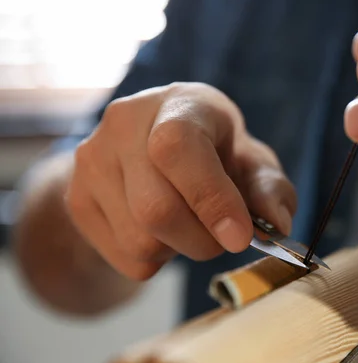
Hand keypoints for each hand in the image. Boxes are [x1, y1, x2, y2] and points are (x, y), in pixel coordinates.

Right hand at [66, 83, 295, 279]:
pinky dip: (157, 259)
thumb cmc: (216, 153)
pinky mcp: (77, 197)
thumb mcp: (253, 163)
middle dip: (204, 241)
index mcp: (179, 103)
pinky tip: (164, 230)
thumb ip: (270, 190)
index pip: (177, 149)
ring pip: (140, 241)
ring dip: (180, 250)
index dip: (210, 198)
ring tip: (191, 223)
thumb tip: (275, 225)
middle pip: (155, 209)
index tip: (241, 236)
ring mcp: (92, 160)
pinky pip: (125, 258)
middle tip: (225, 237)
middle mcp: (125, 124)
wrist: (153, 150)